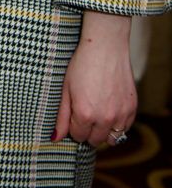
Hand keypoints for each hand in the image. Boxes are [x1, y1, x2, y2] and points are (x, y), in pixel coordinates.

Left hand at [53, 12, 136, 146]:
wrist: (106, 47)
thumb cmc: (82, 64)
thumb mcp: (66, 89)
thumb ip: (62, 117)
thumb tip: (55, 138)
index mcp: (85, 114)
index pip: (78, 136)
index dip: (74, 127)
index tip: (74, 115)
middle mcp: (104, 118)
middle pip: (95, 140)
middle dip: (88, 131)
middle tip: (85, 113)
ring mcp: (120, 114)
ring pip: (112, 138)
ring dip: (104, 131)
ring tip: (98, 113)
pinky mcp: (132, 108)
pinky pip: (125, 128)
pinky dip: (117, 125)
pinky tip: (110, 110)